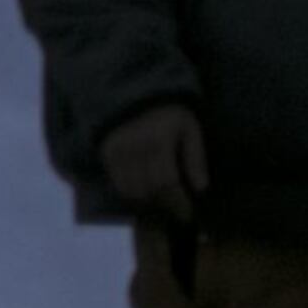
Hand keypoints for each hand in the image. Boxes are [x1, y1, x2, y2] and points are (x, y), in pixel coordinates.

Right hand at [102, 103, 210, 224]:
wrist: (135, 95)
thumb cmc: (168, 114)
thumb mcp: (189, 129)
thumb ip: (196, 157)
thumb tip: (201, 188)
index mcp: (159, 142)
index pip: (167, 182)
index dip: (178, 201)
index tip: (187, 213)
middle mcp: (135, 149)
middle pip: (149, 189)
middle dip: (164, 203)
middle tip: (176, 208)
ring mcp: (118, 152)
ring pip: (131, 190)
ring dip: (147, 200)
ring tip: (160, 200)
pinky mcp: (106, 154)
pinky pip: (118, 183)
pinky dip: (131, 193)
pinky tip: (144, 191)